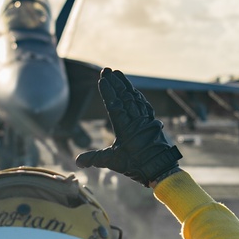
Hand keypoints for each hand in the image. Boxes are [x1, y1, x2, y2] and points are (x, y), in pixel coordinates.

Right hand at [75, 68, 181, 185]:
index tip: (102, 79)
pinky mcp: (151, 122)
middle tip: (107, 69)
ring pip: (134, 98)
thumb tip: (78, 161)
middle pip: (124, 97)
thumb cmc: (137, 165)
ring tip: (118, 73)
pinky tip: (133, 90)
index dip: (108, 92)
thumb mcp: (113, 162)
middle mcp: (136, 120)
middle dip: (115, 82)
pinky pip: (143, 104)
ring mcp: (145, 119)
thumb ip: (94, 159)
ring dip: (125, 85)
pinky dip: (136, 95)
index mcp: (125, 128)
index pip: (115, 105)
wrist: (161, 169)